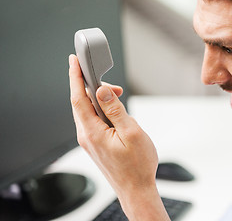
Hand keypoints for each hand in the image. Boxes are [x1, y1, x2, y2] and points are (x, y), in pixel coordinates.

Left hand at [68, 54, 168, 219]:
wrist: (136, 189)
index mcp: (93, 132)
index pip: (78, 98)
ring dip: (100, 100)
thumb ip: (115, 110)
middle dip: (94, 87)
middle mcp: (86, 136)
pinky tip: (113, 112)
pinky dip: (101, 111)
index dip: (75, 77)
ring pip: (88, 112)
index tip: (74, 61)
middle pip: (82, 103)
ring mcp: (89, 141)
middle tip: (115, 86)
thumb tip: (102, 91)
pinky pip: (93, 120)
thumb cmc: (137, 165)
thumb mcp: (131, 132)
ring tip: (117, 97)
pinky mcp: (95, 144)